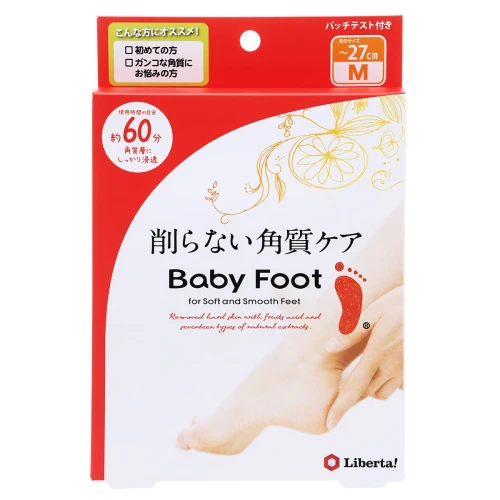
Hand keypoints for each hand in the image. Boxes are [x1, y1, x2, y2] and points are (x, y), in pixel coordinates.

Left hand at [325, 285, 403, 429]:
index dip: (340, 408)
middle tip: (346, 381)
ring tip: (368, 366)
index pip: (354, 389)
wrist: (433, 308)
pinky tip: (387, 363)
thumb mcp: (373, 311)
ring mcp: (405, 370)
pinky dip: (390, 381)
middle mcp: (391, 367)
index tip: (329, 423)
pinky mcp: (415, 370)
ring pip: (383, 391)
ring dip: (372, 386)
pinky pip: (399, 385)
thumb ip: (351, 331)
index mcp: (376, 354)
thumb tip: (330, 346)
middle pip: (366, 392)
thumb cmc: (402, 305)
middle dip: (354, 391)